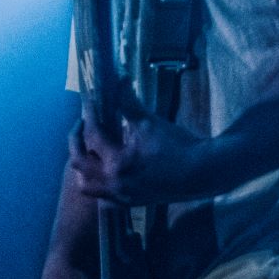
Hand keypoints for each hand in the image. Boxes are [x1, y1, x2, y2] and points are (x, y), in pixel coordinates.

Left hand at [68, 113, 215, 207]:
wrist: (202, 172)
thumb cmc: (177, 146)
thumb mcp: (149, 121)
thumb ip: (128, 101)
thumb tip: (117, 76)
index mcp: (117, 162)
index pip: (92, 136)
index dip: (88, 114)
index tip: (88, 101)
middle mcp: (114, 183)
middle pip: (79, 164)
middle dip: (76, 141)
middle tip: (82, 124)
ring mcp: (122, 196)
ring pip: (87, 186)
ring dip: (83, 167)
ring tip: (89, 150)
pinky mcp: (132, 202)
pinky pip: (104, 197)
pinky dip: (99, 183)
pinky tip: (106, 170)